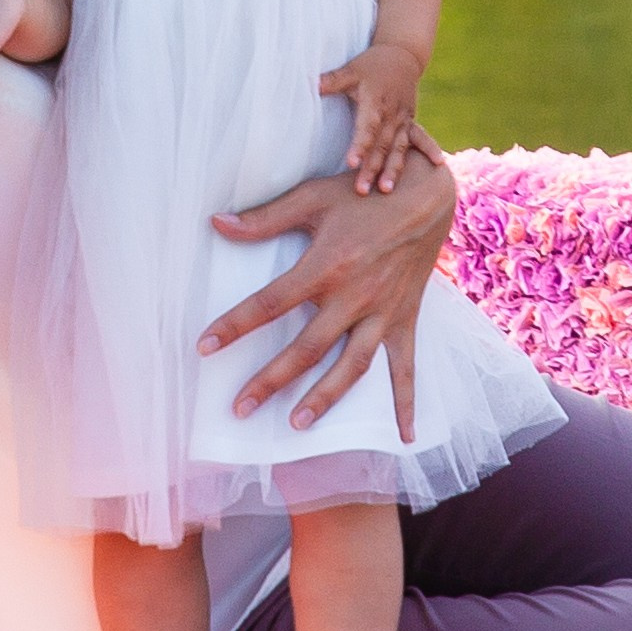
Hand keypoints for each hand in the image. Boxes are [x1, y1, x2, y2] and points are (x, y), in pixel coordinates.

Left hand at [199, 141, 456, 440]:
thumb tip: (217, 223)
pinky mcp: (405, 320)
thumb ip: (265, 218)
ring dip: (325, 397)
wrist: (427, 194)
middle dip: (271, 380)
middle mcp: (354, 296)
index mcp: (326, 266)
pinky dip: (406, 402)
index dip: (235, 325)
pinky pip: (406, 367)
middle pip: (307, 348)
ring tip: (296, 424)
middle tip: (239, 408)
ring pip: (351, 365)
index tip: (204, 347)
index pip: (270, 302)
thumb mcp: (312, 198)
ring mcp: (382, 312)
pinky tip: (405, 436)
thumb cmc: (363, 194)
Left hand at [318, 38, 425, 195]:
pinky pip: (421, 138)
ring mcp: (404, 119)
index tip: (352, 163)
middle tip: (361, 190)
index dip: (360, 145)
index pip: (367, 127)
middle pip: (381, 145)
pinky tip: (439, 164)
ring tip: (386, 189)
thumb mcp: (352, 69)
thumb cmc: (372, 65)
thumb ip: (334, 80)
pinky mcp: (411, 121)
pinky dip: (429, 150)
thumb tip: (313, 85)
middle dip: (372, 168)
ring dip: (393, 169)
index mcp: (375, 102)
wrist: (401, 55)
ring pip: (399, 147)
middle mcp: (392, 113)